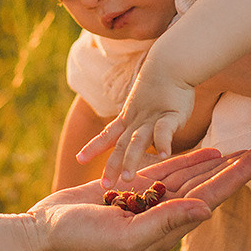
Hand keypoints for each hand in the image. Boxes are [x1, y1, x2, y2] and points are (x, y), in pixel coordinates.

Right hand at [31, 146, 250, 250]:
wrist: (45, 236)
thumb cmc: (81, 242)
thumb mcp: (125, 237)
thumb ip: (164, 223)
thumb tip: (206, 209)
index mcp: (168, 228)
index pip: (214, 196)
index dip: (242, 175)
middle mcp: (165, 214)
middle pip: (211, 184)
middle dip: (241, 167)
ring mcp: (148, 201)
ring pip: (193, 177)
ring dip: (219, 162)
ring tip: (246, 147)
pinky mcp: (130, 189)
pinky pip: (166, 171)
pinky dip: (189, 160)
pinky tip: (209, 151)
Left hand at [75, 68, 198, 183]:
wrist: (171, 64)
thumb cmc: (159, 89)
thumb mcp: (142, 108)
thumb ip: (136, 126)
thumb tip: (130, 142)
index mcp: (128, 119)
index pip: (107, 135)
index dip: (93, 147)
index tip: (79, 159)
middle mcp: (136, 121)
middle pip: (121, 145)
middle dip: (112, 165)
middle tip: (105, 186)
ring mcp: (152, 118)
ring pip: (139, 140)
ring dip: (132, 158)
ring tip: (128, 178)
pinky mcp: (171, 114)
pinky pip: (165, 130)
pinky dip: (163, 141)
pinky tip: (163, 155)